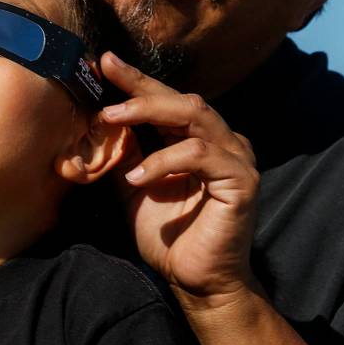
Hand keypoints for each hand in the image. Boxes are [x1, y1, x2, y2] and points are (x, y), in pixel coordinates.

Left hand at [99, 52, 259, 302]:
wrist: (197, 282)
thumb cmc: (170, 237)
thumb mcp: (136, 187)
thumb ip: (126, 154)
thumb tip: (101, 120)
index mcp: (200, 140)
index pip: (167, 101)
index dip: (136, 80)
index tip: (104, 62)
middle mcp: (223, 141)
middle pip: (182, 99)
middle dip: (141, 87)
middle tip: (105, 79)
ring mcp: (237, 157)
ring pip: (194, 115)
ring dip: (149, 113)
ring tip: (112, 120)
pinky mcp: (242, 180)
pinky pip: (200, 155)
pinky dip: (165, 159)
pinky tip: (139, 177)